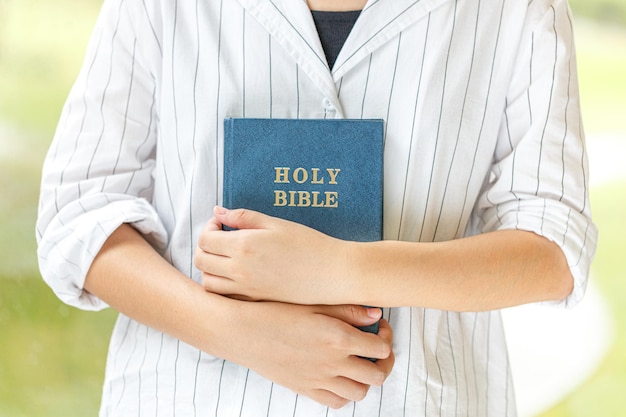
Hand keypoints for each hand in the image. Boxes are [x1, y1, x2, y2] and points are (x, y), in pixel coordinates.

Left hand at [194, 207, 353, 303]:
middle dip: (205, 246)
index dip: (208, 228)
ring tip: (226, 257)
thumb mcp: (275, 223)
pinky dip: (221, 284)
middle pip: (201, 260)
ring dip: (209, 267)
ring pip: (208, 282)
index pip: (205, 239)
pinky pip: (224, 295)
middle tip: (221, 238)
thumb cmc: (308, 244)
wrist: (332, 273)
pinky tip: (236, 273)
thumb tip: (218, 212)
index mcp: (243, 246)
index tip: (221, 224)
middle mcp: (239, 270)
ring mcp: (246, 289)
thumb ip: (243, 217)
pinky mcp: (255, 300)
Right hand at [214, 301, 393, 408]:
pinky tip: (340, 377)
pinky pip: (336, 402)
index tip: (379, 328)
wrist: (243, 332)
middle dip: (384, 362)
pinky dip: (345, 393)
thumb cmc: (276, 311)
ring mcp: (319, 380)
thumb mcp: (313, 303)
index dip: (386, 337)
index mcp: (337, 338)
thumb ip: (348, 310)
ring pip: (359, 392)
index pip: (380, 348)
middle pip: (376, 375)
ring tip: (360, 364)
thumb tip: (376, 315)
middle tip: (378, 349)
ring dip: (366, 379)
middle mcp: (332, 363)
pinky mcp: (305, 390)